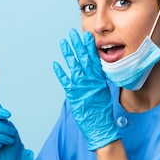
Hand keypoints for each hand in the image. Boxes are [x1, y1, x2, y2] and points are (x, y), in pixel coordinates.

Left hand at [53, 29, 119, 150]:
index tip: (86, 36)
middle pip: (83, 59)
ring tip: (63, 43)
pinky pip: (65, 81)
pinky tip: (55, 64)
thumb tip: (94, 71)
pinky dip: (60, 72)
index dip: (89, 47)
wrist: (100, 126)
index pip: (94, 59)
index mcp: (99, 79)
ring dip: (68, 54)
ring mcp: (81, 87)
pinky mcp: (73, 95)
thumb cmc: (102, 111)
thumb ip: (97, 80)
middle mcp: (90, 81)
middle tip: (73, 33)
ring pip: (74, 66)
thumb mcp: (103, 92)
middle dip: (78, 45)